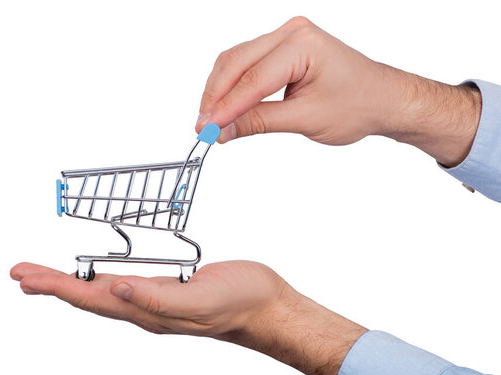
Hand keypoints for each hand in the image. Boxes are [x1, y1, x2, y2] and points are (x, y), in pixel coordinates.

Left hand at [10, 260, 366, 374]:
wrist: (265, 305)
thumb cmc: (239, 301)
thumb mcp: (199, 301)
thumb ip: (157, 299)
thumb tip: (116, 289)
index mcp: (147, 311)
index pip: (91, 298)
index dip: (56, 286)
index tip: (25, 277)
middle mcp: (144, 308)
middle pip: (87, 296)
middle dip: (51, 284)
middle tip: (20, 273)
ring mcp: (154, 299)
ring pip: (101, 291)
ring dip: (69, 282)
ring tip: (44, 278)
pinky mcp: (166, 287)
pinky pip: (123, 283)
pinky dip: (99, 278)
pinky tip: (96, 276)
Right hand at [197, 17, 480, 166]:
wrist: (382, 99)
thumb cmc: (358, 105)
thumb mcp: (306, 119)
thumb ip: (259, 122)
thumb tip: (222, 130)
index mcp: (303, 45)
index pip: (252, 79)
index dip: (225, 107)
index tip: (205, 129)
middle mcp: (292, 32)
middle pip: (236, 62)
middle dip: (216, 97)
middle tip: (202, 127)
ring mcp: (287, 36)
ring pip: (237, 61)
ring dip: (220, 90)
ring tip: (210, 120)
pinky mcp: (283, 47)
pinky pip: (248, 62)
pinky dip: (233, 85)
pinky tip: (225, 106)